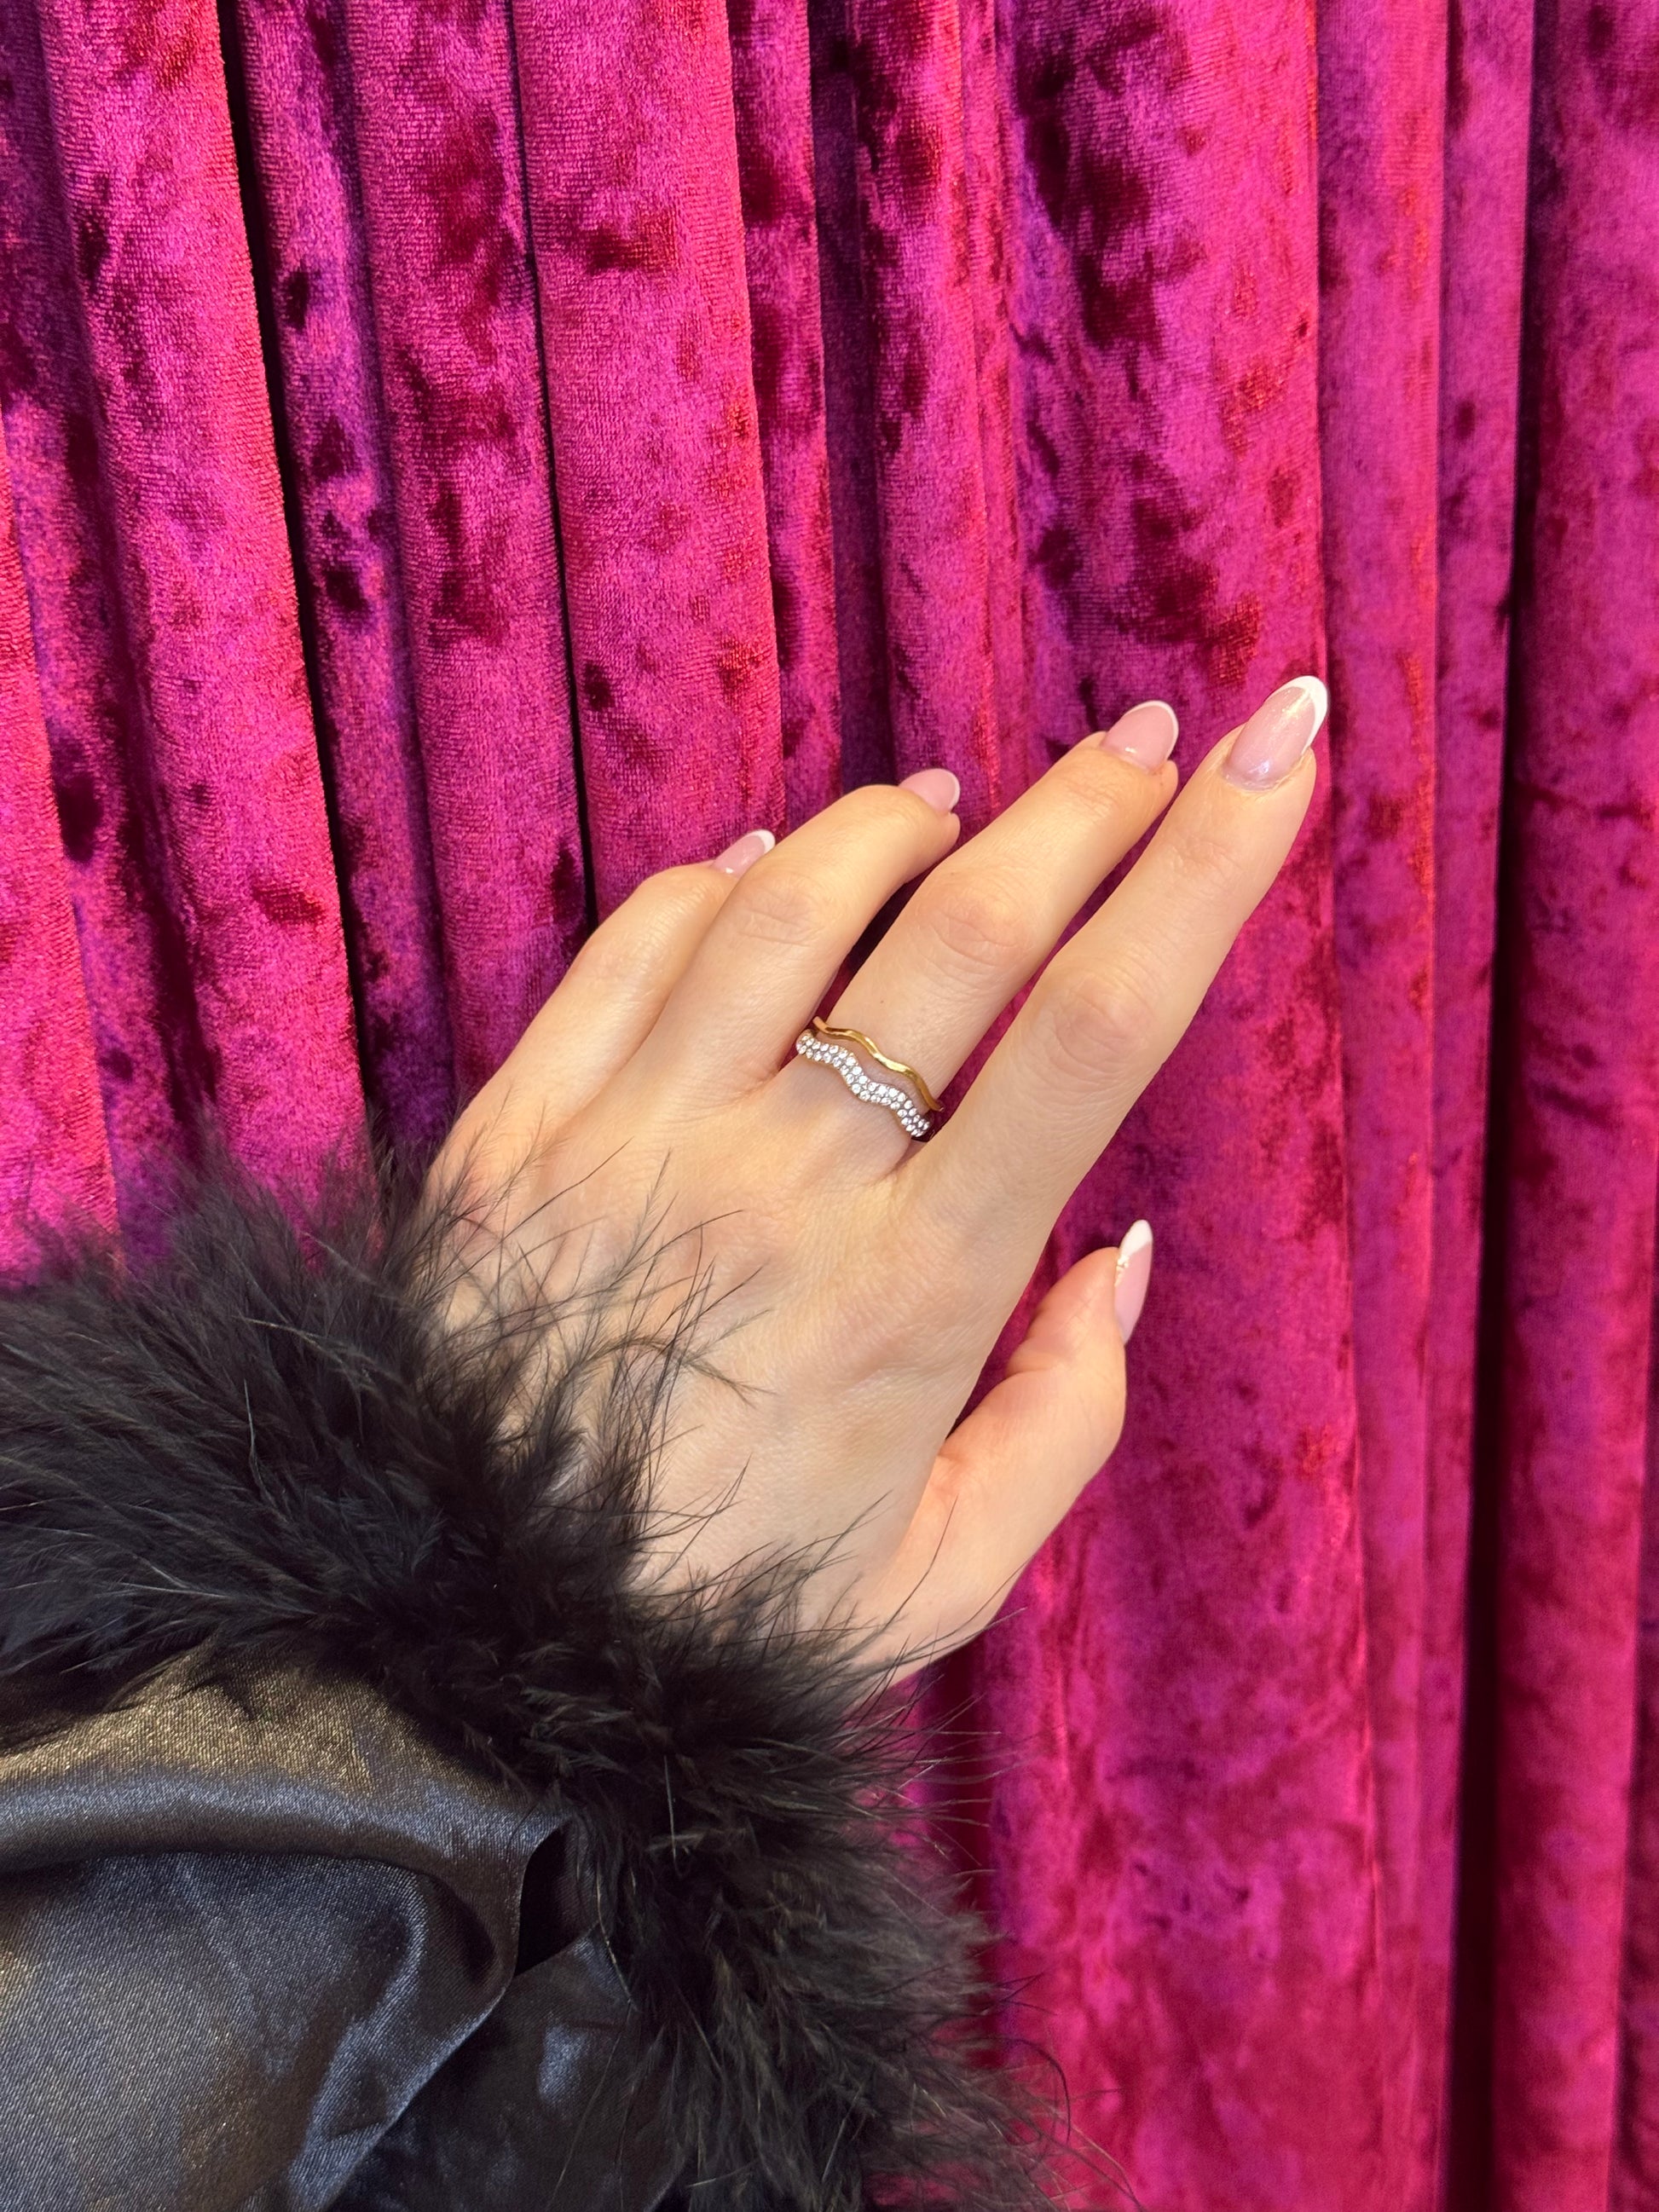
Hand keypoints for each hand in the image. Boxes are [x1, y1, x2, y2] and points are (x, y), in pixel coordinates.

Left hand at [421, 679, 1324, 1682]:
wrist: (465, 1640)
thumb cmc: (720, 1612)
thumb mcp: (941, 1576)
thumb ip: (1064, 1423)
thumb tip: (1120, 1255)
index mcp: (918, 1286)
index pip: (1097, 1029)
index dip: (1205, 876)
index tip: (1275, 760)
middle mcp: (788, 1177)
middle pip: (971, 929)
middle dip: (1091, 808)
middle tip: (1157, 740)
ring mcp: (640, 1133)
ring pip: (795, 904)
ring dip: (898, 823)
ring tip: (960, 804)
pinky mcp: (520, 1124)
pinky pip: (636, 947)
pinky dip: (718, 881)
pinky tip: (769, 864)